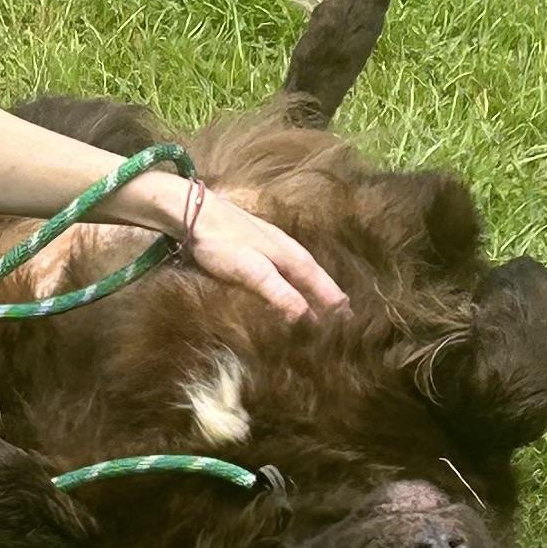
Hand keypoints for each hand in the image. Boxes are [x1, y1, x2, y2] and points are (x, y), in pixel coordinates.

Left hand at [179, 192, 345, 322]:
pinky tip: (292, 299)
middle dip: (332, 307)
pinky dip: (297, 291)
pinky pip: (289, 276)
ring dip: (315, 300)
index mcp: (297, 259)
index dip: (339, 312)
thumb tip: (309, 320)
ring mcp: (278, 250)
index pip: (329, 290)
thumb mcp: (253, 272)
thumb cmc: (223, 243)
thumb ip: (281, 294)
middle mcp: (293, 253)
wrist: (195, 213)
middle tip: (343, 332)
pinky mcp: (262, 252)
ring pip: (305, 279)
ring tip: (323, 320)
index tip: (351, 334)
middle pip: (320, 284)